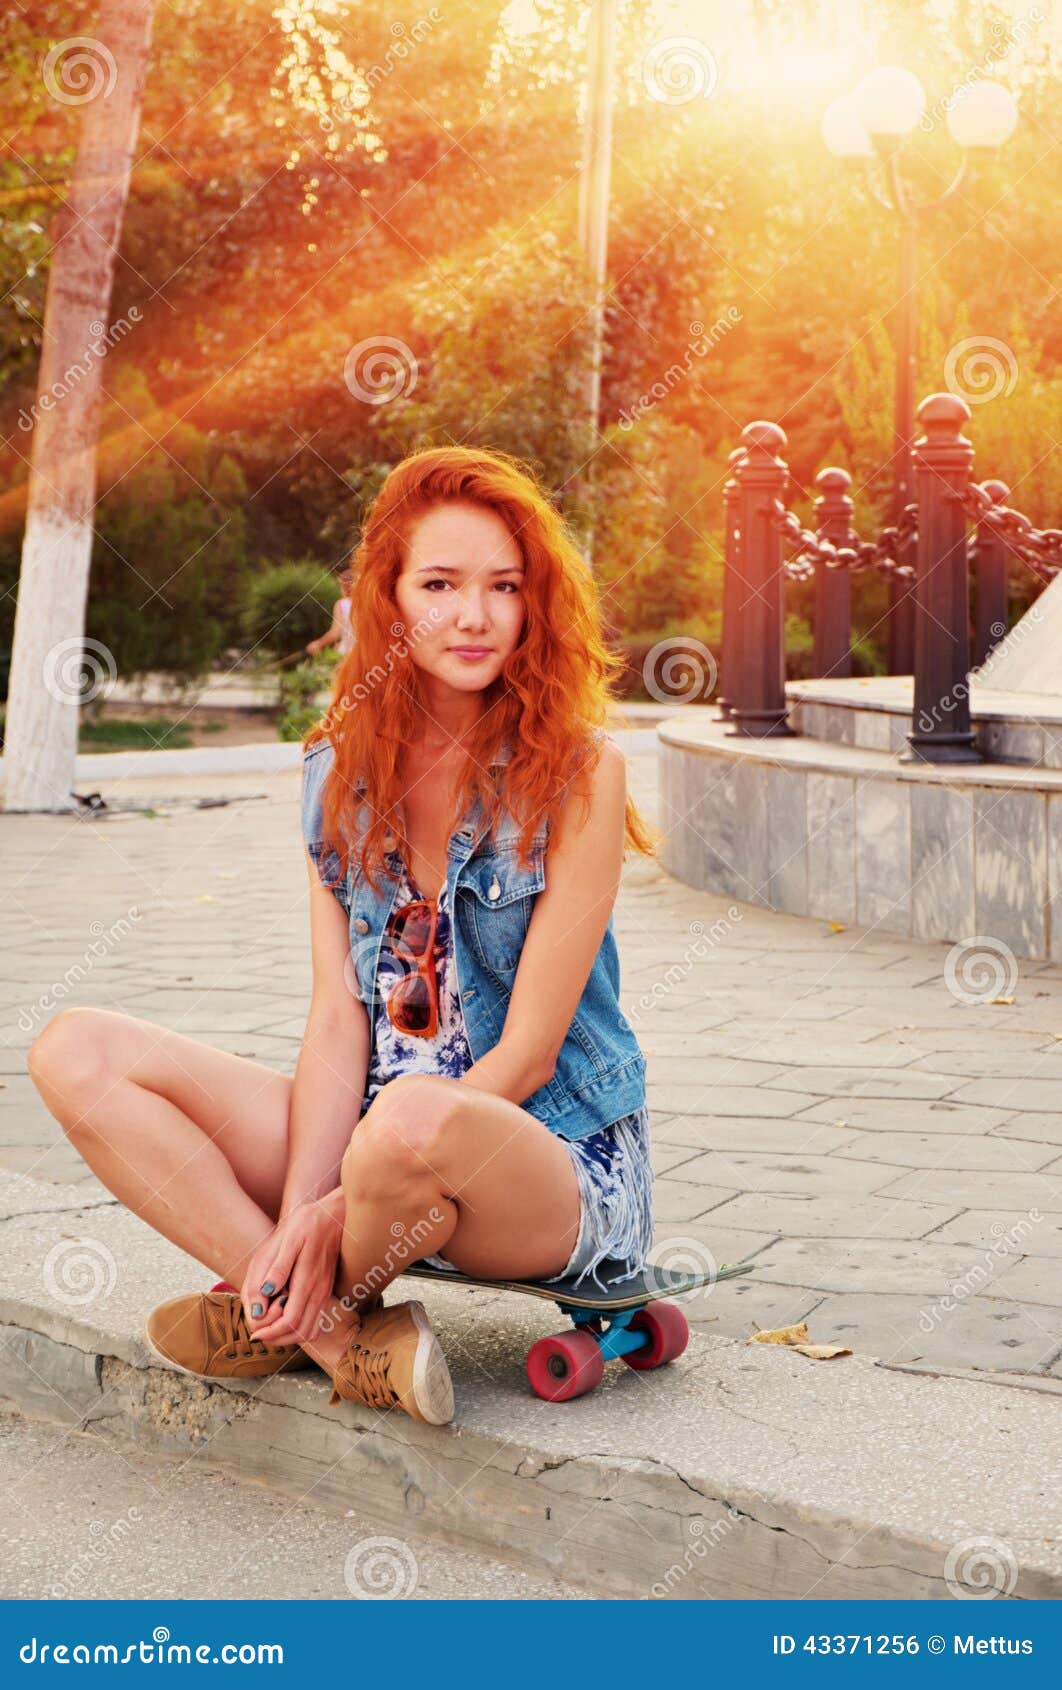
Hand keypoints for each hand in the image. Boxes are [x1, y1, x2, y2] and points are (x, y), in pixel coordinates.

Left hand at [241, 1195, 342, 1347]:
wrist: (336, 1214)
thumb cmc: (309, 1223)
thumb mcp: (289, 1239)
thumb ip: (278, 1268)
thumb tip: (266, 1293)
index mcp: (307, 1281)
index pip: (289, 1322)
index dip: (270, 1333)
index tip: (254, 1332)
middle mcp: (319, 1292)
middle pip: (299, 1332)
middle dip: (276, 1339)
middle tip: (258, 1334)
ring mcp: (324, 1292)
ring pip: (309, 1330)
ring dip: (287, 1336)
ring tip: (268, 1328)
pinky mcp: (326, 1289)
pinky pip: (315, 1320)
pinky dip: (299, 1328)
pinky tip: (284, 1317)